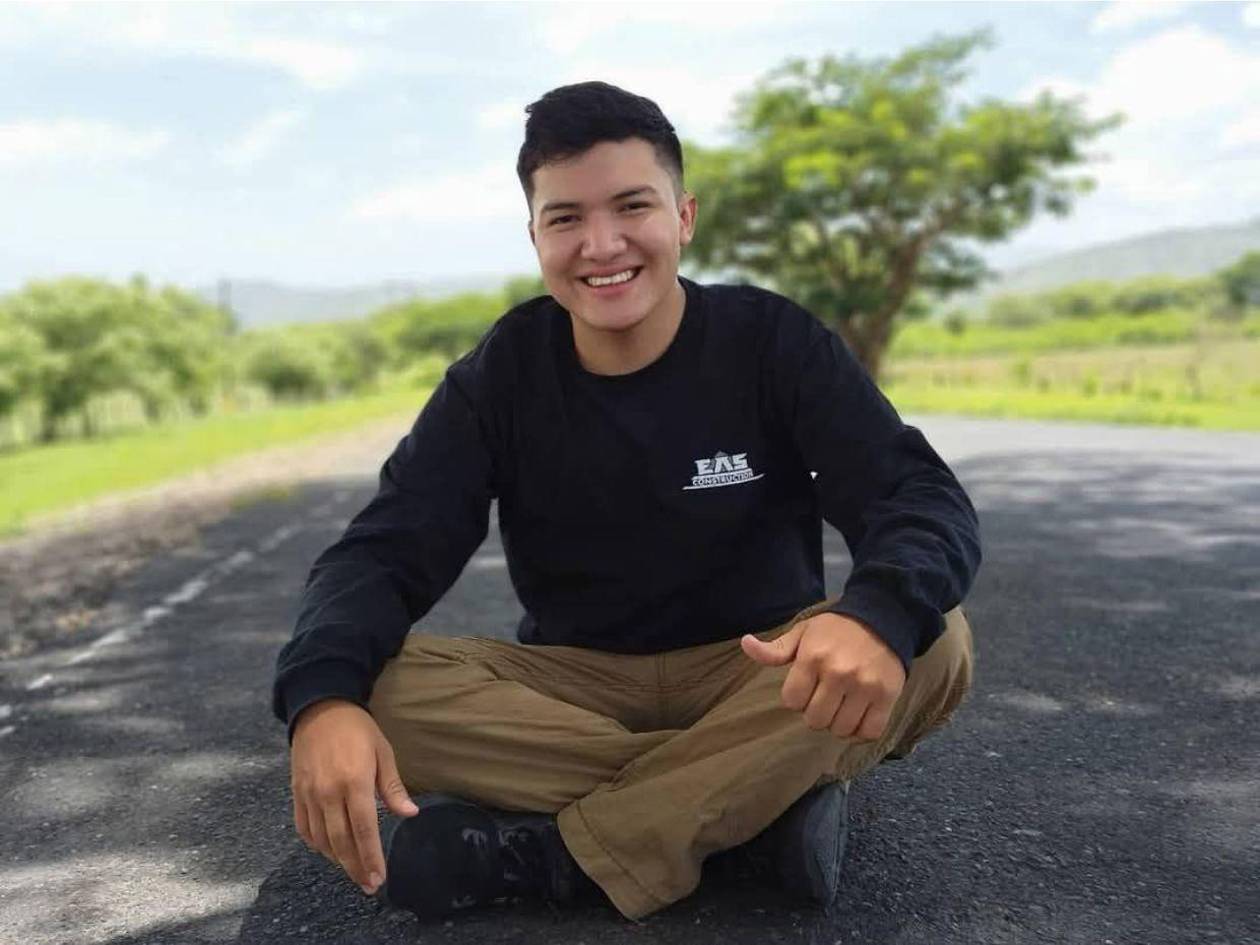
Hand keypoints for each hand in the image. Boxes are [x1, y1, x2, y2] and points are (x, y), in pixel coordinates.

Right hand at [290, 699, 417, 894]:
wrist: (319, 708)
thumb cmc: (358, 729)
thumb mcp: (383, 752)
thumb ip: (393, 787)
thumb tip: (409, 814)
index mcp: (355, 783)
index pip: (364, 830)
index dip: (371, 858)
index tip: (379, 878)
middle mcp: (329, 793)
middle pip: (342, 842)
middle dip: (356, 868)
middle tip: (368, 885)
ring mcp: (309, 795)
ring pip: (322, 840)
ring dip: (337, 860)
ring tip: (353, 871)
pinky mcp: (296, 793)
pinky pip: (304, 828)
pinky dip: (316, 844)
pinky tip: (329, 851)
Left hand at [741, 612, 905, 739]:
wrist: (882, 619)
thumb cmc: (836, 630)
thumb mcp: (802, 633)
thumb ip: (775, 649)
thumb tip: (745, 643)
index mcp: (813, 657)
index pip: (792, 701)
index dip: (796, 698)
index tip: (807, 687)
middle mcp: (838, 673)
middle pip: (815, 720)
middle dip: (816, 713)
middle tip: (825, 697)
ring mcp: (864, 687)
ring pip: (841, 730)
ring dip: (838, 723)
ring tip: (842, 705)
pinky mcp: (887, 697)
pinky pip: (869, 732)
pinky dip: (861, 730)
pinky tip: (858, 715)